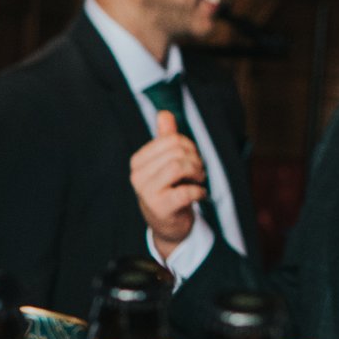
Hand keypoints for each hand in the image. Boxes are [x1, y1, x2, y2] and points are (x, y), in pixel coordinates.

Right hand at [131, 110, 210, 252]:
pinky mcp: (159, 208)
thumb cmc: (169, 190)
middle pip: (176, 151)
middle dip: (195, 160)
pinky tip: (200, 195)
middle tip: (199, 172)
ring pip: (179, 166)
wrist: (168, 225)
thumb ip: (166, 138)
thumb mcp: (166, 163)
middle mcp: (138, 176)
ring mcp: (147, 192)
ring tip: (199, 181)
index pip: (170, 139)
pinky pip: (186, 191)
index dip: (189, 146)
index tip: (193, 159)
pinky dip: (199, 191)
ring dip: (197, 173)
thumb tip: (164, 113)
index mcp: (138, 161)